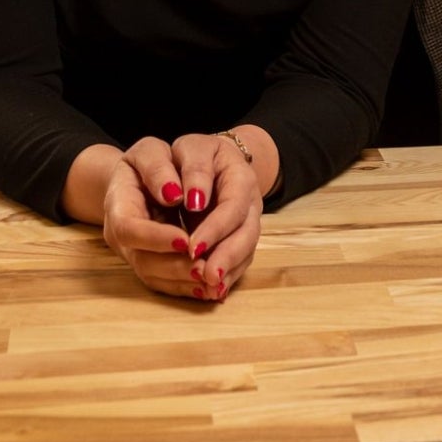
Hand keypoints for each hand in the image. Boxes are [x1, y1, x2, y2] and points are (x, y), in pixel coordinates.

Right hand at [99, 137, 202, 297]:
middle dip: (176, 268)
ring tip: (215, 281)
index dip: (156, 238)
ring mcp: (135, 254)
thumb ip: (157, 167)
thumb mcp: (149, 151)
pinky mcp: (151, 265)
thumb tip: (172, 193)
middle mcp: (122, 237)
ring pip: (155, 278)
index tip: (186, 241)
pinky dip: (189, 287)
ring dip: (185, 282)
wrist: (143, 179)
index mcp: (118, 204)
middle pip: (143, 262)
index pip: (129, 229)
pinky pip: (167, 284)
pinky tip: (212, 289)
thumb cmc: (149, 162)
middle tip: (207, 269)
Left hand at [169, 133, 264, 301]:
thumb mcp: (191, 149)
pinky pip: (240, 260)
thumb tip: (193, 200)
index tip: (192, 247)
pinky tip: (214, 291)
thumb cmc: (192, 155)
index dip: (215, 228)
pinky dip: (228, 276)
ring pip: (247, 250)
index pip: (232, 206)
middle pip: (247, 232)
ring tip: (211, 289)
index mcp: (240, 175)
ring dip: (229, 270)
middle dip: (227, 256)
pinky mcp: (240, 237)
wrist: (208, 161)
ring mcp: (248, 221)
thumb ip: (194, 169)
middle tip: (205, 276)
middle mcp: (250, 202)